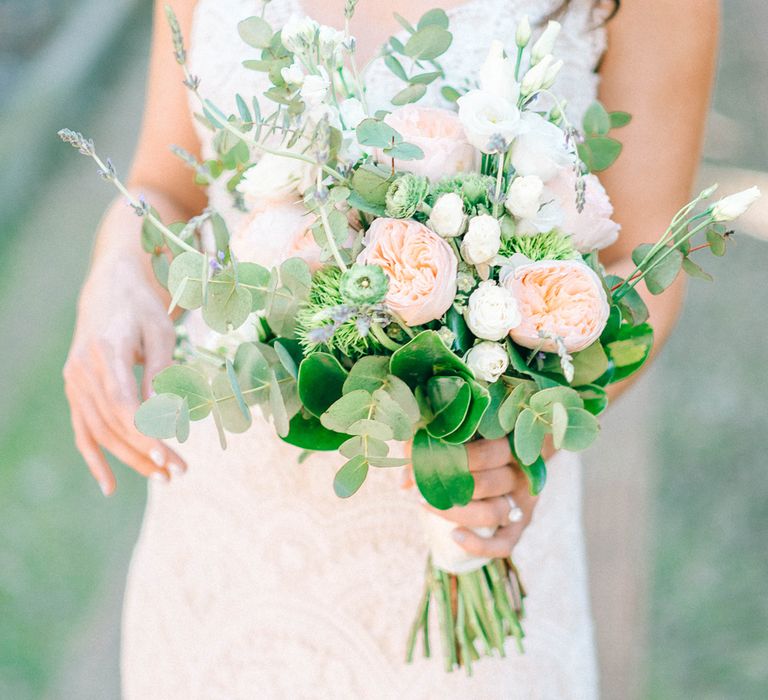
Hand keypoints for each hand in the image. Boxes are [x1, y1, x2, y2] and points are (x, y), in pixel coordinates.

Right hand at [63, 256, 185, 494]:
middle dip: (147, 452)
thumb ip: (161, 372)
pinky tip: (110, 485)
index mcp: (106, 351)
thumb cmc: (143, 308)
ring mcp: (75, 381)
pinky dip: (95, 459)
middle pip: (113, 423)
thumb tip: (165, 415)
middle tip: (179, 472)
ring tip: (162, 476)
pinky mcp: (76, 390)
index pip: (123, 404)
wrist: (111, 288)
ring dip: (130, 458)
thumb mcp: (161, 332)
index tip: (169, 455)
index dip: (145, 433)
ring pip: (100, 431)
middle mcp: (84, 370)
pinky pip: (82, 430)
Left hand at [425, 438, 552, 558]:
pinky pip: (503, 545)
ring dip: (457, 512)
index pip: (492, 451)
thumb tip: (405, 481)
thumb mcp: (454, 440)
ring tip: (425, 504)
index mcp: (511, 446)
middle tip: (421, 482)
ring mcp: (522, 504)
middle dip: (453, 483)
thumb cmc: (470, 448)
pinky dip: (479, 545)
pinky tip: (454, 536)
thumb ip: (429, 449)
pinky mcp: (517, 528)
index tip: (429, 457)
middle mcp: (521, 475)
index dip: (460, 455)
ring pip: (494, 513)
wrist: (500, 469)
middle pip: (491, 482)